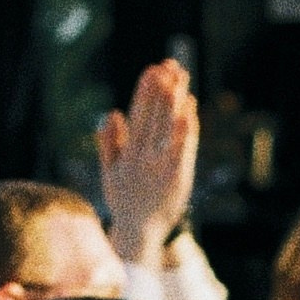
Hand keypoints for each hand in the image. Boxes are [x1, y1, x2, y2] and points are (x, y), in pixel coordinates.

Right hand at [98, 59, 199, 263]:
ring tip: (179, 78)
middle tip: (169, 64)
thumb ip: (109, 144)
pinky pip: (182, 149)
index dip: (145, 92)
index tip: (152, 69)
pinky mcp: (177, 177)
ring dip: (173, 101)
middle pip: (154, 116)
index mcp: (128, 152)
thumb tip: (112, 113)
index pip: (138, 115)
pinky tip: (190, 111)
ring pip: (167, 127)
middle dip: (161, 90)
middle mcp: (143, 156)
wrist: (137, 234)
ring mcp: (160, 166)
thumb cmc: (125, 203)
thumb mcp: (110, 174)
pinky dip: (185, 130)